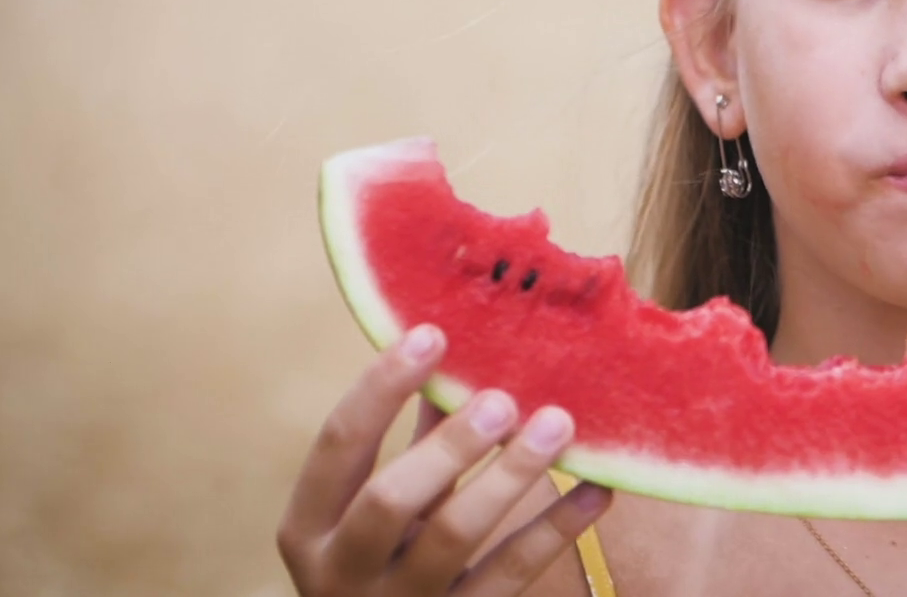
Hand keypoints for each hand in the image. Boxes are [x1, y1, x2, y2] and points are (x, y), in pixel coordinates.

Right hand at [277, 324, 610, 596]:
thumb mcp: (381, 501)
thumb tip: (459, 350)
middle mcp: (343, 570)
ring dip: (508, 475)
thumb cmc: (384, 559)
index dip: (381, 386)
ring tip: (557, 425)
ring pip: (453, 536)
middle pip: (390, 499)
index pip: (339, 444)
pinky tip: (596, 489)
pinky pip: (512, 573)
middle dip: (449, 444)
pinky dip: (558, 528)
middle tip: (502, 400)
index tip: (432, 334)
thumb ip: (412, 436)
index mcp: (310, 526)